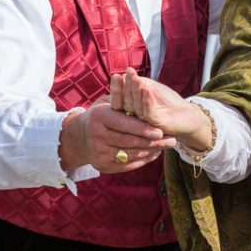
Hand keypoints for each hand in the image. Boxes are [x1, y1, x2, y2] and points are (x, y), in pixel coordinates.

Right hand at [59, 99, 176, 173]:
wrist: (79, 137)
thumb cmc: (101, 116)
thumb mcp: (108, 103)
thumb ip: (123, 97)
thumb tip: (141, 84)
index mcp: (99, 116)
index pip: (125, 124)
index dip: (143, 128)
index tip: (161, 131)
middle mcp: (96, 135)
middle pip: (129, 141)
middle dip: (152, 142)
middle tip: (171, 141)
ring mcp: (98, 152)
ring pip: (130, 154)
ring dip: (150, 151)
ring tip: (166, 147)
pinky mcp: (102, 166)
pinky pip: (126, 165)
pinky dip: (142, 160)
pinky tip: (154, 154)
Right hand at [110, 67, 212, 151]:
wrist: (186, 112)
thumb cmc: (166, 99)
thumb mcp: (149, 88)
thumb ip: (137, 83)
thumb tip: (122, 75)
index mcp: (130, 110)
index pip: (120, 99)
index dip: (118, 87)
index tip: (116, 75)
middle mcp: (134, 119)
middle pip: (126, 102)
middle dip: (126, 87)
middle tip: (127, 72)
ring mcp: (145, 124)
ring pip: (137, 107)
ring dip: (137, 91)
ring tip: (136, 78)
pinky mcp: (156, 126)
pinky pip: (149, 114)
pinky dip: (147, 101)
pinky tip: (146, 90)